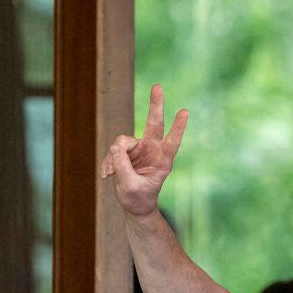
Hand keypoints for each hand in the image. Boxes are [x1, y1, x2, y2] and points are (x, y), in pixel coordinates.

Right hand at [101, 83, 188, 217]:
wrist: (135, 205)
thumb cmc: (139, 199)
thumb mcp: (130, 186)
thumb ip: (122, 166)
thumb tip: (115, 146)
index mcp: (163, 161)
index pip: (172, 142)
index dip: (178, 128)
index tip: (185, 112)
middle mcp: (153, 151)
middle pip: (154, 123)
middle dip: (155, 105)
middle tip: (158, 86)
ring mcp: (140, 149)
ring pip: (122, 141)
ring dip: (114, 158)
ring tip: (111, 174)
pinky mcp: (128, 150)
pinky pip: (114, 149)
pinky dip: (109, 162)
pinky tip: (108, 174)